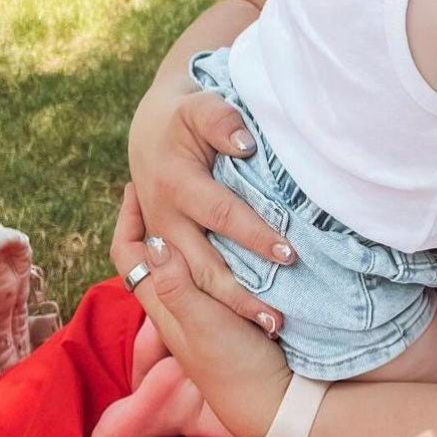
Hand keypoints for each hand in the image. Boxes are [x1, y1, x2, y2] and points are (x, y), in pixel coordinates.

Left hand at [110, 184, 291, 436]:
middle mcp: (176, 303)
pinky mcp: (229, 312)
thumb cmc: (235, 366)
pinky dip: (217, 245)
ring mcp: (202, 308)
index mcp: (162, 303)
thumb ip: (177, 286)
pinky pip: (213, 268)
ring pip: (185, 257)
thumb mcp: (203, 324)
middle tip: (172, 178)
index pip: (129, 253)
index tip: (136, 185)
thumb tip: (154, 241)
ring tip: (205, 194)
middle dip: (157, 213)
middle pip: (153, 251)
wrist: (273, 403)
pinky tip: (236, 231)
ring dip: (189, 226)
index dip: (126, 218)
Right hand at [126, 79, 291, 334]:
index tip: (289, 254)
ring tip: (270, 327)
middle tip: (278, 319)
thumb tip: (244, 144)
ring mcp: (161, 240)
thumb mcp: (197, 108)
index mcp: (174, 185)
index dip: (256, 235)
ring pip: (195, 284)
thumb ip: (219, 121)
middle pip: (204, 267)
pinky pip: (189, 283)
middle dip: (240, 296)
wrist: (147, 129)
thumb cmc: (182, 117)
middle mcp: (163, 220)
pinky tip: (249, 319)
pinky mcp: (165, 251)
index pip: (222, 215)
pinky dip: (217, 303)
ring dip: (230, 307)